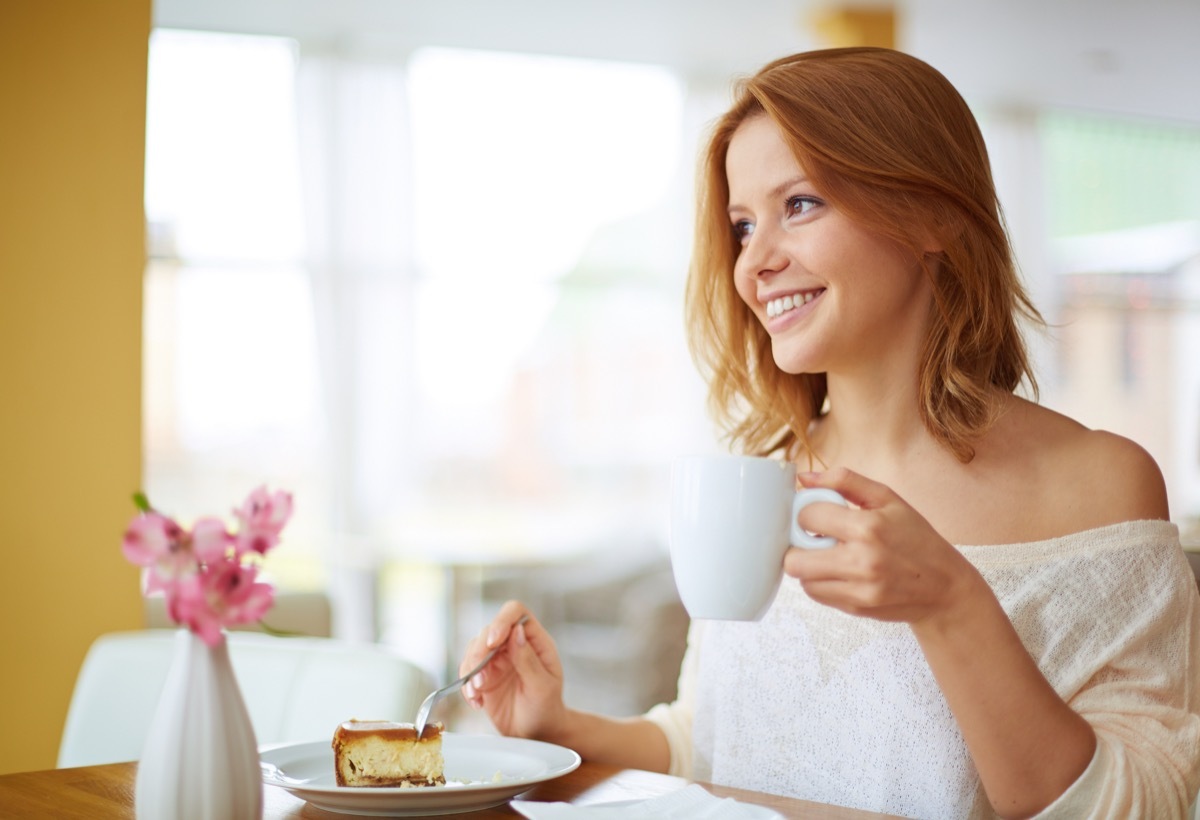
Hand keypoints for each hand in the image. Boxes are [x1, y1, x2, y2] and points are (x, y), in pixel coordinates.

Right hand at [459, 600, 567, 738]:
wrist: (536, 732)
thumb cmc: (546, 708)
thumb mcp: (542, 687)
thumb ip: (529, 660)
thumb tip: (516, 631)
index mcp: (535, 641)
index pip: (515, 613)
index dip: (502, 621)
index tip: (493, 641)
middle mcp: (513, 645)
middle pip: (488, 631)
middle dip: (479, 653)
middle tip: (481, 680)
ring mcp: (497, 659)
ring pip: (473, 649)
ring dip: (470, 671)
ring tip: (478, 694)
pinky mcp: (484, 676)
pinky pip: (467, 671)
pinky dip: (466, 686)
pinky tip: (476, 702)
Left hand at [784, 468, 984, 624]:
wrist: (944, 586)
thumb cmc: (916, 537)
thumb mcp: (888, 499)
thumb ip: (845, 481)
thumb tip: (803, 479)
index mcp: (868, 527)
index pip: (806, 516)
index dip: (805, 512)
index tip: (815, 514)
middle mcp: (861, 561)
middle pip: (793, 559)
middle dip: (797, 545)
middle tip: (814, 538)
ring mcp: (858, 589)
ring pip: (802, 579)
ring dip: (807, 565)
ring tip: (827, 555)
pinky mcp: (856, 608)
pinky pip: (817, 594)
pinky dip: (820, 582)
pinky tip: (838, 571)